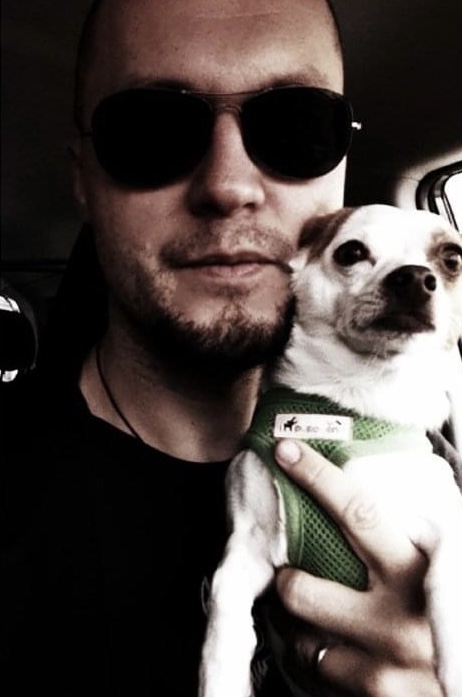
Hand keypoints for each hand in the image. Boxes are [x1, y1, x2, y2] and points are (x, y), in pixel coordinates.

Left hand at [270, 439, 442, 696]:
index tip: (286, 451)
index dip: (317, 478)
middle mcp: (400, 618)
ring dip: (298, 625)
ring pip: (300, 635)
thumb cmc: (451, 616)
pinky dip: (315, 657)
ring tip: (315, 619)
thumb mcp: (445, 569)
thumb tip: (365, 482)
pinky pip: (315, 670)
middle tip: (289, 574)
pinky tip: (337, 650)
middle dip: (285, 579)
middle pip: (302, 587)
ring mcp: (384, 664)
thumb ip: (413, 537)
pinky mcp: (372, 695)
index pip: (359, 513)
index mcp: (422, 572)